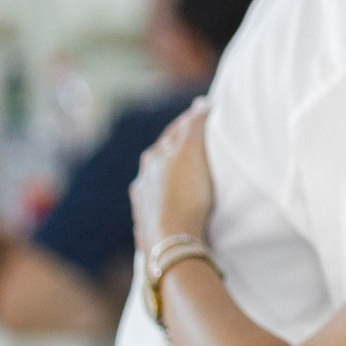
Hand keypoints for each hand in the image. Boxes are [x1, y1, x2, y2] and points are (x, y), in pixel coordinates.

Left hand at [132, 101, 214, 252]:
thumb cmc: (185, 194)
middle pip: (163, 158)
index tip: (202, 115)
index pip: (173, 132)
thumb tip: (199, 104)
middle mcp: (144, 179)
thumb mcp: (193, 152)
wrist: (171, 241)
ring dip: (169, 179)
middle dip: (177, 150)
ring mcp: (143, 204)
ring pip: (157, 184)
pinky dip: (165, 203)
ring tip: (183, 179)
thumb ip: (195, 126)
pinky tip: (170, 208)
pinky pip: (157, 208)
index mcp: (154, 158)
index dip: (189, 122)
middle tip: (194, 146)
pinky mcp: (148, 227)